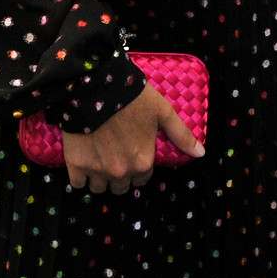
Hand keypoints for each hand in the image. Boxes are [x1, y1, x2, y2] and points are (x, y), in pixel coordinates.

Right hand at [61, 82, 201, 194]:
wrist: (96, 89)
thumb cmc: (133, 99)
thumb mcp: (163, 113)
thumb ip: (181, 135)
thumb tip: (200, 153)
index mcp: (143, 162)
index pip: (143, 179)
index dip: (139, 167)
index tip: (133, 154)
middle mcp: (121, 172)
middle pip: (121, 187)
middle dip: (121, 176)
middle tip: (116, 156)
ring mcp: (97, 171)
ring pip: (100, 188)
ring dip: (101, 178)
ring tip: (100, 159)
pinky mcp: (76, 165)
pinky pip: (78, 183)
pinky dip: (81, 176)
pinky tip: (85, 161)